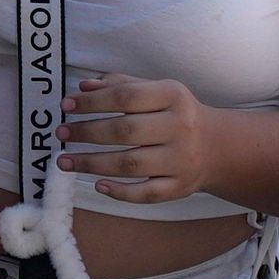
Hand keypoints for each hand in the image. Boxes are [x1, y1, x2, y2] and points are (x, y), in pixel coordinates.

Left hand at [65, 72, 212, 206]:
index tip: (65, 105)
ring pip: (130, 164)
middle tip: (61, 133)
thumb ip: (121, 84)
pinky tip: (97, 185)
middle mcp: (180, 127)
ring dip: (92, 163)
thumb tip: (83, 87)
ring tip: (64, 160)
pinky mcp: (180, 187)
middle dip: (87, 132)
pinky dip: (120, 192)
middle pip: (125, 131)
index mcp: (173, 96)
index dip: (92, 102)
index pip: (126, 96)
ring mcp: (181, 160)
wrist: (217, 146)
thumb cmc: (175, 114)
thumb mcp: (156, 91)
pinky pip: (146, 193)